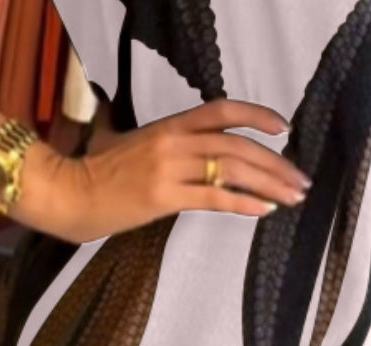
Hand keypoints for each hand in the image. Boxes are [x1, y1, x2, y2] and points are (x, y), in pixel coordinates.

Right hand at [17, 99, 311, 243]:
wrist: (70, 193)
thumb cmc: (96, 172)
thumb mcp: (128, 143)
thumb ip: (157, 141)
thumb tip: (175, 145)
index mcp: (169, 126)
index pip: (222, 110)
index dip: (256, 115)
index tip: (284, 127)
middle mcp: (173, 141)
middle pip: (237, 145)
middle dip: (276, 163)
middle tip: (301, 180)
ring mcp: (169, 169)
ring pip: (231, 170)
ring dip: (269, 184)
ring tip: (293, 197)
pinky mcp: (163, 197)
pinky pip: (213, 197)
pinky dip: (243, 203)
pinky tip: (265, 210)